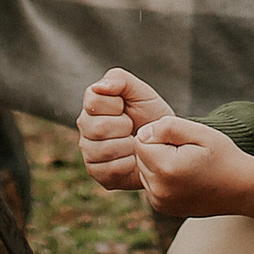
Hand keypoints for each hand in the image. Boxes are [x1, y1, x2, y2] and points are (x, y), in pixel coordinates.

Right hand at [77, 68, 172, 193]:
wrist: (167, 145)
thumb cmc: (152, 116)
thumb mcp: (141, 93)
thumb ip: (120, 80)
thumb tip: (99, 87)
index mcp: (92, 105)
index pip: (94, 101)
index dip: (117, 105)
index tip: (127, 108)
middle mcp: (86, 127)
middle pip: (98, 127)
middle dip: (125, 127)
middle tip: (134, 128)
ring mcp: (89, 151)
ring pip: (104, 150)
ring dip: (128, 146)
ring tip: (135, 143)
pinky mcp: (98, 172)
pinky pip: (110, 169)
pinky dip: (129, 164)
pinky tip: (134, 159)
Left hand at [133, 115, 253, 223]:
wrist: (241, 188)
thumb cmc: (223, 157)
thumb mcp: (200, 133)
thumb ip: (167, 127)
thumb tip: (142, 133)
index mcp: (167, 168)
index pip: (141, 140)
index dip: (160, 135)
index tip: (182, 141)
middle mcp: (159, 189)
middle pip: (140, 156)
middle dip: (157, 149)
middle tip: (186, 153)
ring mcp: (159, 202)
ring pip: (143, 170)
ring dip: (158, 164)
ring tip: (186, 165)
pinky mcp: (161, 207)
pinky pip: (150, 183)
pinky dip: (161, 177)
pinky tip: (183, 177)